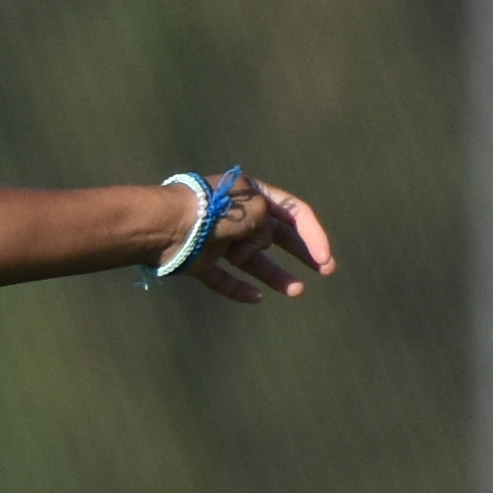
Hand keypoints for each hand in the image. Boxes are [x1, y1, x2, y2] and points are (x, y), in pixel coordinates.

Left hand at [184, 175, 337, 303]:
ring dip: (276, 275)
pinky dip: (238, 289)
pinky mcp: (200, 262)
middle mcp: (236, 215)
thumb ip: (268, 224)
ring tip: (297, 291)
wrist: (165, 225)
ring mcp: (218, 240)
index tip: (324, 256)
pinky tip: (255, 298)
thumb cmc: (213, 211)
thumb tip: (260, 242)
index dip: (313, 233)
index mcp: (251, 194)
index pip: (292, 211)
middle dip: (302, 253)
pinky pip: (224, 279)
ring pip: (253, 261)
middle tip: (327, 269)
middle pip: (276, 236)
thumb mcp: (255, 210)